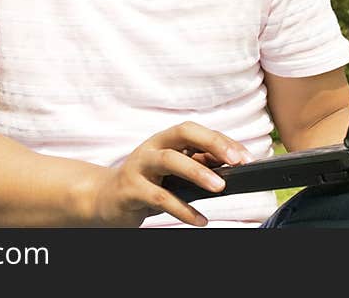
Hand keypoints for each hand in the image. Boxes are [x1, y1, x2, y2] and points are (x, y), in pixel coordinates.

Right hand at [86, 121, 252, 227]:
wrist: (104, 199)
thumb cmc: (145, 183)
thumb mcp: (171, 170)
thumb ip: (196, 163)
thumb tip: (229, 163)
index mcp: (164, 139)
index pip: (195, 130)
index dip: (220, 140)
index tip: (244, 156)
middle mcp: (151, 147)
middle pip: (183, 133)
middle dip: (212, 144)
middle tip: (236, 162)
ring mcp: (139, 166)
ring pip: (170, 160)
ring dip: (197, 172)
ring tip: (220, 187)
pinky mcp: (130, 189)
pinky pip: (159, 198)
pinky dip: (182, 209)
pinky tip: (200, 219)